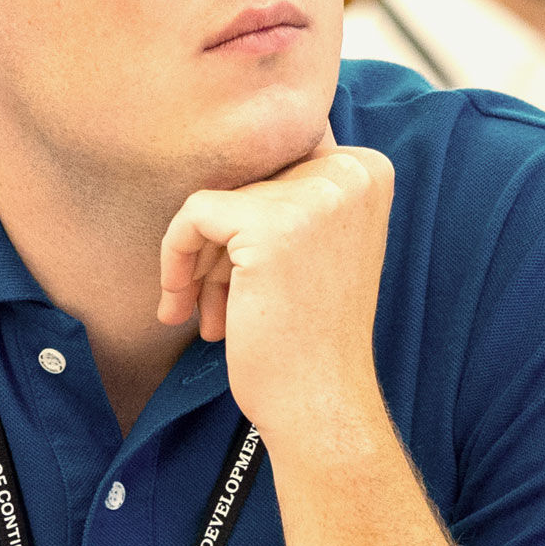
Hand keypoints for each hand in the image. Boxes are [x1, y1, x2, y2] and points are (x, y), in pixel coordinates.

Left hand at [157, 128, 394, 446]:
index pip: (278, 157)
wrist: (322, 404)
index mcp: (368, 170)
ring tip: (203, 314)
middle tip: (213, 304)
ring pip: (217, 198)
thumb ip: (293, 190)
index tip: (239, 270)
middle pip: (246, 178)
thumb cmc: (313, 335)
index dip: (248, 213)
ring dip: (201, 260)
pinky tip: (182, 307)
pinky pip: (192, 215)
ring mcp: (312, 194)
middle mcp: (350, 171)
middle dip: (221, 243)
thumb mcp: (322, 243)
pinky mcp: (268, 222)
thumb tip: (227, 141)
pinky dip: (176, 260)